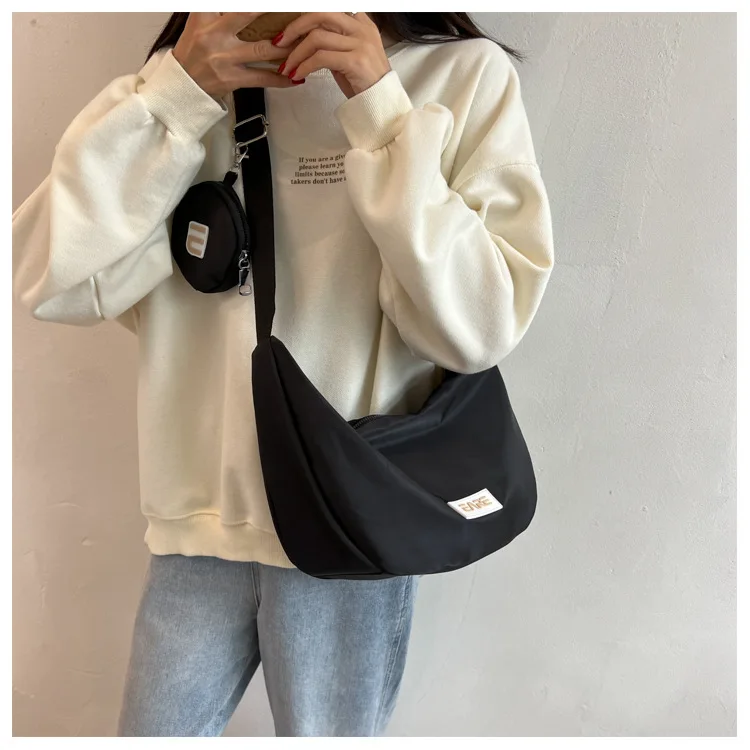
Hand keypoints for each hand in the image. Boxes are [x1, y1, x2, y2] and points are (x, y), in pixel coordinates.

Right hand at [172, 12, 296, 97]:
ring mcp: (224, 58)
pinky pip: (262, 78)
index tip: (273, 3)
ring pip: (262, 50)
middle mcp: (214, 34)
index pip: (233, 5)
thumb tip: (247, 10)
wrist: (183, 85)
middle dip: (270, 11)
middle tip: (294, 11)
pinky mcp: (232, 79)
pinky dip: (281, 79)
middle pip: (248, 16)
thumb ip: (221, 12)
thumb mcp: (200, 23)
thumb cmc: (194, 52)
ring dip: (286, 48)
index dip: (254, 5)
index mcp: (204, 16)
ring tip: (302, 44)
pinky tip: (294, 77)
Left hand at [273, 12, 390, 97]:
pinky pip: (321, 57)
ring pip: (317, 37)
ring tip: (287, 67)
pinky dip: (304, 66)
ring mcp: (360, 43)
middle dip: (295, 27)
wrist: (382, 104)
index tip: (290, 30)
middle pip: (320, 14)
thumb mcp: (347, 57)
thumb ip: (332, 43)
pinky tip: (297, 75)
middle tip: (280, 42)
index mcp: (361, 23)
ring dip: (296, 53)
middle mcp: (362, 28)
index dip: (305, 17)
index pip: (327, 10)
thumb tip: (305, 40)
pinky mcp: (356, 60)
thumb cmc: (364, 84)